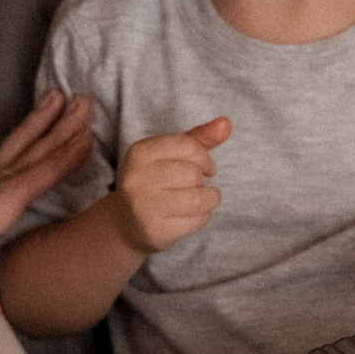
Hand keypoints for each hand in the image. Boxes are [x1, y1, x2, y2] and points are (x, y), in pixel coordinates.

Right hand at [102, 116, 230, 255]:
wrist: (128, 223)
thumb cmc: (156, 182)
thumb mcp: (171, 155)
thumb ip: (199, 138)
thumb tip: (226, 123)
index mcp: (139, 152)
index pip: (186, 146)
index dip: (204, 157)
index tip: (206, 167)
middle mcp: (136, 178)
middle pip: (192, 174)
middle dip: (202, 181)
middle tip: (194, 187)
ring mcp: (143, 206)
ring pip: (198, 199)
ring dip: (209, 200)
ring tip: (201, 201)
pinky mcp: (154, 230)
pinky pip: (195, 221)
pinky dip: (202, 218)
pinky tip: (192, 216)